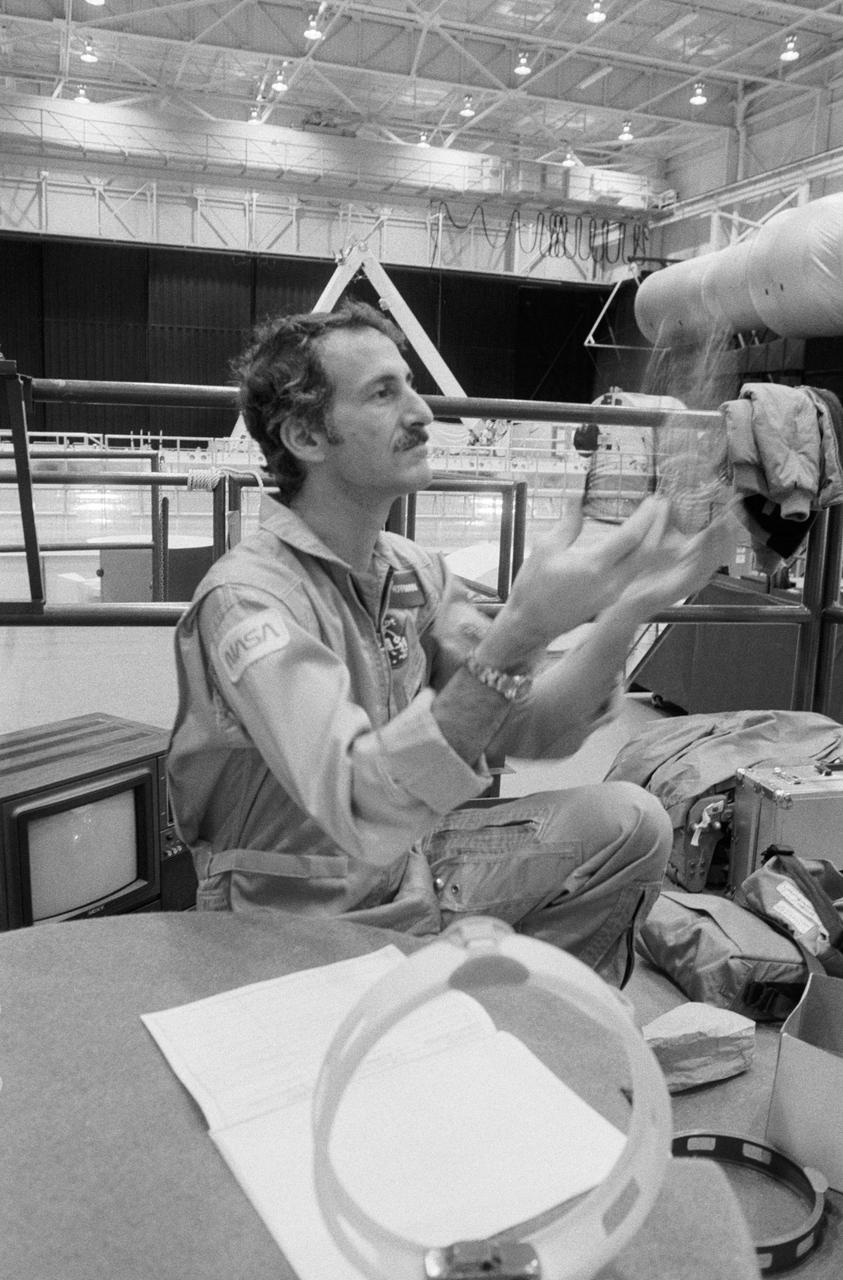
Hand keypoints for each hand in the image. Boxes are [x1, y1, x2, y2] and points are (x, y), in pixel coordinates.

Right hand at [477, 493, 728, 669]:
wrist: (530, 624)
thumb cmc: (532, 587)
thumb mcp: (545, 549)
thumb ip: (567, 523)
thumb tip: (579, 498)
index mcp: (594, 566)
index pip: (630, 537)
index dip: (646, 516)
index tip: (654, 499)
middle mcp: (610, 582)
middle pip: (646, 551)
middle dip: (658, 526)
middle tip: (664, 505)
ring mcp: (613, 593)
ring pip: (645, 565)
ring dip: (657, 542)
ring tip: (662, 521)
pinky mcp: (611, 599)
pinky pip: (636, 575)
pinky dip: (647, 558)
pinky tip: (649, 545)